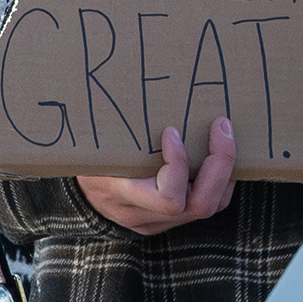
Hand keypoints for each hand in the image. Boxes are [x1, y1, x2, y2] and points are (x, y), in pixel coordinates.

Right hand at [78, 118, 236, 236]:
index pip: (168, 198)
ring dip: (224, 170)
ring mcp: (161, 222)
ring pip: (209, 207)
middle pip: (200, 205)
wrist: (78, 198)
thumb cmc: (85, 160)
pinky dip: (218, 179)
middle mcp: (146, 216)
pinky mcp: (171, 221)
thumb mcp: (92, 145)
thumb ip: (114, 129)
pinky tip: (217, 154)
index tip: (172, 131)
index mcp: (122, 197)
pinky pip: (206, 204)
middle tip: (221, 126)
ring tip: (224, 135)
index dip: (179, 165)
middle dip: (220, 164)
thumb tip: (126, 79)